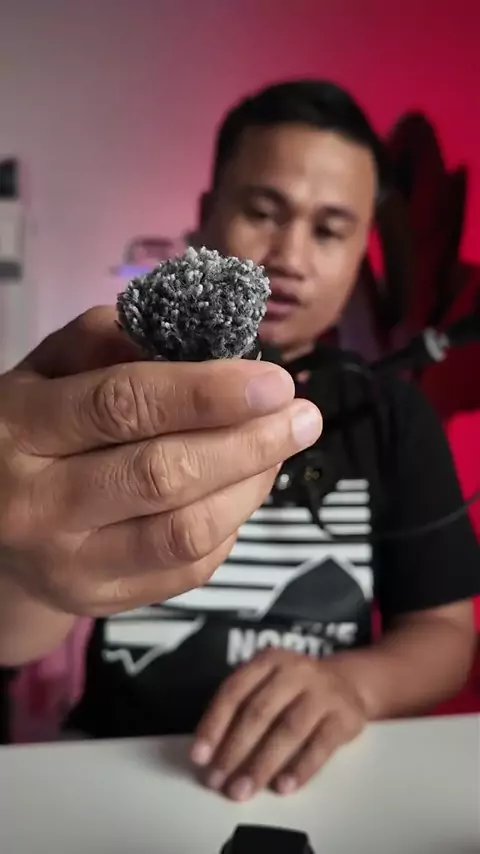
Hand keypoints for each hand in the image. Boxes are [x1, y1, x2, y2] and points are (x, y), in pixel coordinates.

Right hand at [0, 308, 321, 615]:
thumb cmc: (31, 432)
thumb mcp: (47, 370)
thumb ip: (105, 341)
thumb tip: (199, 341)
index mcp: (19, 430)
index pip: (121, 406)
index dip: (205, 393)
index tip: (274, 380)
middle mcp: (38, 506)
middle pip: (163, 475)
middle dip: (248, 442)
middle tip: (302, 416)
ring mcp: (70, 564)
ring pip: (186, 530)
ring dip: (252, 484)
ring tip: (281, 445)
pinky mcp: (103, 601)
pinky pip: (190, 568)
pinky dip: (233, 523)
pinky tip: (246, 487)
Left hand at [192, 648, 365, 799]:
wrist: (349, 682)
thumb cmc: (296, 689)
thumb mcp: (268, 683)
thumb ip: (242, 707)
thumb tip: (211, 752)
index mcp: (268, 660)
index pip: (234, 691)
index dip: (214, 724)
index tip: (199, 757)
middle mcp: (295, 671)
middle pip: (260, 711)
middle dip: (234, 750)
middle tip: (218, 781)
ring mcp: (323, 692)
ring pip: (288, 730)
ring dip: (262, 764)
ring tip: (244, 790)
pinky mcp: (345, 716)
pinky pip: (321, 745)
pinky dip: (300, 768)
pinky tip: (283, 787)